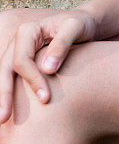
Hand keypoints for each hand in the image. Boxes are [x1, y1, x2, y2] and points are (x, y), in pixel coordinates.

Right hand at [0, 9, 96, 123]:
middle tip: (3, 118)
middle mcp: (18, 42)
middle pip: (4, 69)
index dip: (32, 80)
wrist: (84, 24)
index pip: (22, 61)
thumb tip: (47, 69)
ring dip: (2, 97)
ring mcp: (18, 52)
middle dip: (3, 94)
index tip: (46, 98)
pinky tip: (11, 110)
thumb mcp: (76, 27)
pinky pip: (12, 78)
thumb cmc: (81, 24)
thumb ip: (62, 44)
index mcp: (28, 31)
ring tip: (2, 119)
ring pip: (4, 75)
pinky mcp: (23, 62)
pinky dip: (9, 92)